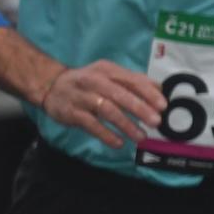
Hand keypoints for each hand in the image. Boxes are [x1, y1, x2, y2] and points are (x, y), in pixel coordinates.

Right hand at [40, 61, 165, 148]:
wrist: (50, 86)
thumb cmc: (87, 83)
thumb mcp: (108, 75)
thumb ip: (132, 81)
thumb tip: (160, 90)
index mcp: (107, 70)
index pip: (131, 80)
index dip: (148, 93)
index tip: (163, 106)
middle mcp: (93, 80)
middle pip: (119, 94)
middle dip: (139, 108)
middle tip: (156, 122)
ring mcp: (81, 96)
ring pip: (106, 110)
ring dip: (126, 124)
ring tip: (141, 137)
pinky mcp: (71, 112)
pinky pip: (90, 124)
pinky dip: (106, 134)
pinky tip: (118, 143)